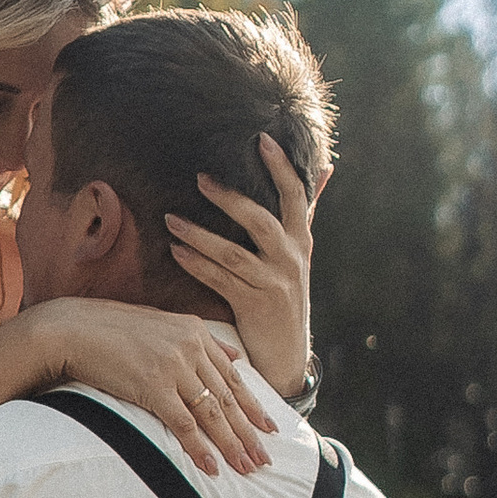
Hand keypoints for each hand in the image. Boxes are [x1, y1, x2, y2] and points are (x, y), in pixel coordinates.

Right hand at [33, 301, 277, 475]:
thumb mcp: (161, 325)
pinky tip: (212, 467)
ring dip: (232, 445)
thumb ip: (199, 339)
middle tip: (265, 459)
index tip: (269, 427)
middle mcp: (190, 346)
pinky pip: (184, 424)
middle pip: (228, 397)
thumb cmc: (110, 329)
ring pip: (212, 413)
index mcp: (195, 331)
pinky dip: (199, 448)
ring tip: (247, 468)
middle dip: (249, 432)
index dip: (253, 405)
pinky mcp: (153, 386)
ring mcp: (173, 366)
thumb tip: (234, 354)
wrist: (72, 328)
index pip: (232, 375)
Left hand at [167, 135, 313, 403]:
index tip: (262, 138)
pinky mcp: (255, 307)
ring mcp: (274, 284)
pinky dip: (197, 264)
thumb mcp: (301, 256)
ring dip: (199, 234)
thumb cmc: (287, 298)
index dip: (281, 167)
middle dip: (229, 198)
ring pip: (233, 252)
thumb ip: (307, 213)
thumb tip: (326, 169)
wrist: (287, 359)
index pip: (296, 196)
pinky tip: (177, 251)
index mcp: (301, 242)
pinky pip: (221, 280)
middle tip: (200, 178)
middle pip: (261, 220)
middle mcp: (291, 260)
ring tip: (170, 220)